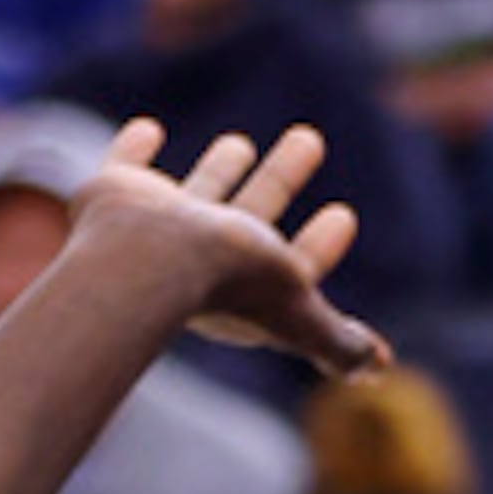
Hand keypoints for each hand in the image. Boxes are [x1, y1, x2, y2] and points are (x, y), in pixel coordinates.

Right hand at [59, 120, 386, 381]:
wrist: (148, 258)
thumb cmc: (230, 284)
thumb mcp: (300, 314)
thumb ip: (337, 341)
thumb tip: (379, 364)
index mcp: (245, 288)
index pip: (293, 264)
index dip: (318, 247)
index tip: (344, 215)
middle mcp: (201, 259)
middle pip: (252, 214)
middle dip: (282, 180)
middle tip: (310, 139)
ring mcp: (155, 228)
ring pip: (197, 192)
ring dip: (221, 169)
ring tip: (241, 143)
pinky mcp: (113, 198)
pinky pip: (126, 167)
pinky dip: (134, 150)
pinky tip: (147, 129)